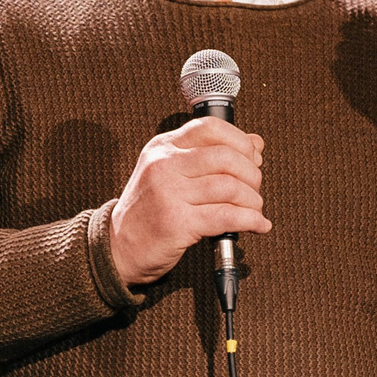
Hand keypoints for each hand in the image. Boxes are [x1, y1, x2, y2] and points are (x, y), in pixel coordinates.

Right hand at [106, 115, 269, 287]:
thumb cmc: (149, 211)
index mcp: (162, 148)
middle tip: (254, 189)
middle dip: (252, 174)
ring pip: (230, 187)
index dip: (240, 141)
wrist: (119, 248)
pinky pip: (227, 216)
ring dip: (253, 201)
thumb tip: (255, 143)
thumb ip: (209, 155)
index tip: (252, 158)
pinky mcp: (177, 222)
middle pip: (226, 157)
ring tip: (254, 209)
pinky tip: (258, 224)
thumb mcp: (171, 173)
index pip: (210, 128)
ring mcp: (168, 193)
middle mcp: (163, 165)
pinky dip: (251, 220)